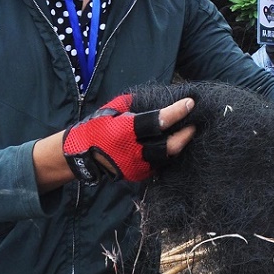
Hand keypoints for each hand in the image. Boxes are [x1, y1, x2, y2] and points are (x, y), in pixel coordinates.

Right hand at [62, 94, 195, 183]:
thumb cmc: (97, 127)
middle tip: (193, 125)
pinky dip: (167, 155)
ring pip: (167, 158)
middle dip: (185, 135)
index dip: (177, 112)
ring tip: (186, 134)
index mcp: (126, 132)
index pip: (159, 121)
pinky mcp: (137, 175)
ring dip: (179, 145)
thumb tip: (161, 97)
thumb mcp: (113, 110)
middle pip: (169, 146)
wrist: (80, 155)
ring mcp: (136, 166)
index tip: (190, 103)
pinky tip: (172, 145)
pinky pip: (158, 165)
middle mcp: (133, 152)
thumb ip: (136, 104)